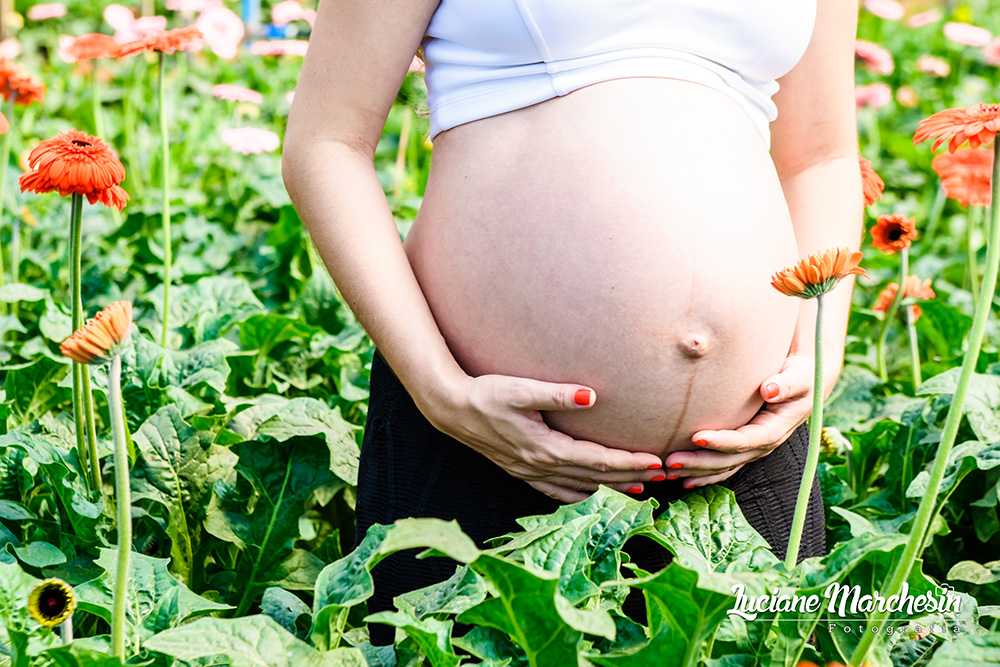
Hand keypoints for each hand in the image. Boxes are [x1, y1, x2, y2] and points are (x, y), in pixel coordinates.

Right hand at [423, 373, 666, 503]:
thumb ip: (557, 394)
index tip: (656, 462)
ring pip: (580, 489)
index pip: (597, 461)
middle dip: (630, 479)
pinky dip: (582, 496)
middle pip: (595, 479)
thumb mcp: (520, 390)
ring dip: (611, 490)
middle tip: (664, 478)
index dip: (628, 463)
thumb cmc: (485, 395)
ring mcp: (530, 472)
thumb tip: (593, 397)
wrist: (451, 409)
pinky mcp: (522, 471)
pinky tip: (594, 496)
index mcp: (544, 449)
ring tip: (640, 490)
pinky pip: (558, 492)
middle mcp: (540, 466)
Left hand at [662, 354, 815, 487]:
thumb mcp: (800, 375)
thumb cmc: (799, 375)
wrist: (801, 384)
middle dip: (700, 462)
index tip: (696, 437)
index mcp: (775, 429)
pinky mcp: (744, 448)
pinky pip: (723, 466)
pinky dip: (703, 474)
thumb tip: (770, 390)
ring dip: (696, 471)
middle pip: (729, 459)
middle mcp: (763, 444)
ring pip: (723, 466)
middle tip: (671, 461)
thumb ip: (787, 383)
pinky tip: (683, 479)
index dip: (722, 441)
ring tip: (669, 472)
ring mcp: (753, 449)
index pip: (745, 439)